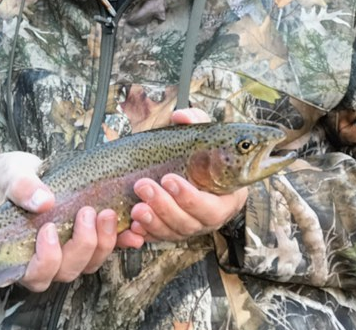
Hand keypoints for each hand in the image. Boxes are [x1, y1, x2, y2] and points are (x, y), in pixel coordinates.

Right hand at [0, 152, 118, 291]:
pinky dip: (121, 242)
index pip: (36, 274)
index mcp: (21, 254)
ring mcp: (69, 252)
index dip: (47, 259)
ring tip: (108, 214)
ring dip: (103, 243)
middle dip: (82, 245)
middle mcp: (47, 260)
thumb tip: (43, 202)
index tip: (49, 229)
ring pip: (90, 263)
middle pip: (68, 270)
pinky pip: (108, 250)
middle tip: (87, 213)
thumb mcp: (12, 177)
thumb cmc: (11, 179)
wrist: (25, 172)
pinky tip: (132, 231)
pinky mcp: (88, 239)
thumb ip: (23, 189)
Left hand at [116, 107, 246, 247]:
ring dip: (152, 222)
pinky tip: (131, 227)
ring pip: (171, 233)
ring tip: (136, 207)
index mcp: (224, 200)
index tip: (169, 179)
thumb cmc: (203, 153)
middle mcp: (207, 219)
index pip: (212, 209)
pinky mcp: (169, 231)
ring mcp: (187, 227)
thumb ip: (196, 122)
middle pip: (188, 224)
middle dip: (164, 207)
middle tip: (143, 186)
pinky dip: (143, 235)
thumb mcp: (203, 136)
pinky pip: (156, 239)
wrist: (193, 166)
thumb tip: (181, 116)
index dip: (190, 199)